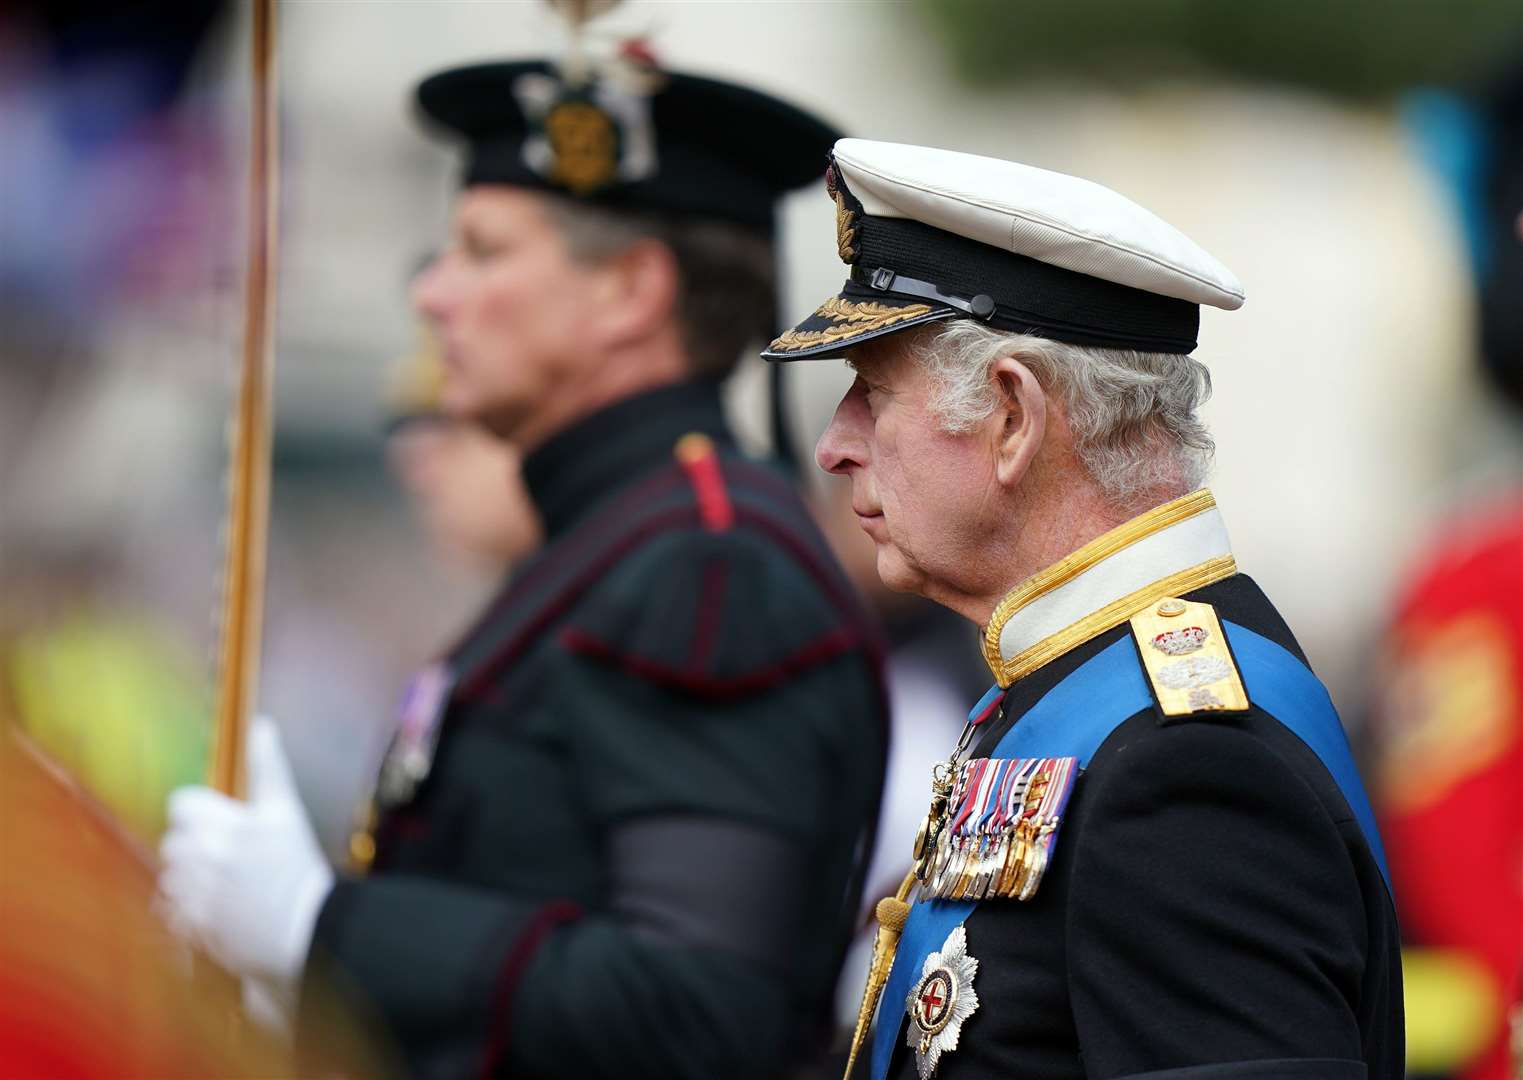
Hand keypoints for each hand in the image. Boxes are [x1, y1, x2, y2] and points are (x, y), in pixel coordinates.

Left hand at [157, 717, 334, 994]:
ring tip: (224, 889)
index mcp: (223, 825)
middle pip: (172, 843)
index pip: (180, 806)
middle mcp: (203, 859)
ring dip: (189, 882)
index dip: (199, 815)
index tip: (222, 827)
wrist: (308, 927)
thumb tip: (261, 724)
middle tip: (227, 861)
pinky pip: (170, 914)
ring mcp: (195, 895)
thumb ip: (269, 766)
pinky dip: (188, 914)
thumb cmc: (299, 866)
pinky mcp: (192, 928)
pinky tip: (218, 913)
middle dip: (194, 850)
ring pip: (169, 879)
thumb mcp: (287, 810)